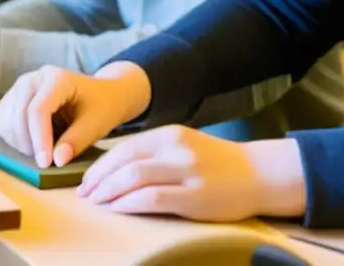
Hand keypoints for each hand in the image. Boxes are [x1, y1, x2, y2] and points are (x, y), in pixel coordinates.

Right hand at [0, 62, 150, 168]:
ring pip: (6, 119)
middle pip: (19, 114)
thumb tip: (57, 161)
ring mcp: (21, 86)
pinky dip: (13, 137)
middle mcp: (35, 78)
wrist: (101, 95)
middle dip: (29, 143)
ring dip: (20, 141)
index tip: (46, 163)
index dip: (39, 139)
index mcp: (58, 78)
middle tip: (47, 161)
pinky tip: (33, 142)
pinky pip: (2, 121)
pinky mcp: (13, 98)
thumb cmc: (101, 107)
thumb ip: (76, 141)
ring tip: (44, 149)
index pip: (38, 109)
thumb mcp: (96, 125)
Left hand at [78, 128, 306, 222]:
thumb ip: (156, 153)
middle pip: (124, 162)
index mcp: (171, 134)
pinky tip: (118, 209)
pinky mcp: (193, 196)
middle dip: (98, 180)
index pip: (124, 147)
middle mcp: (176, 148)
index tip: (87, 180)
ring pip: (133, 178)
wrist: (258, 175)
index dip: (101, 165)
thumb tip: (117, 169)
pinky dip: (128, 204)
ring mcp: (185, 171)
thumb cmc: (218, 164)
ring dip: (108, 192)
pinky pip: (152, 198)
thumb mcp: (185, 147)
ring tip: (97, 203)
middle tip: (85, 195)